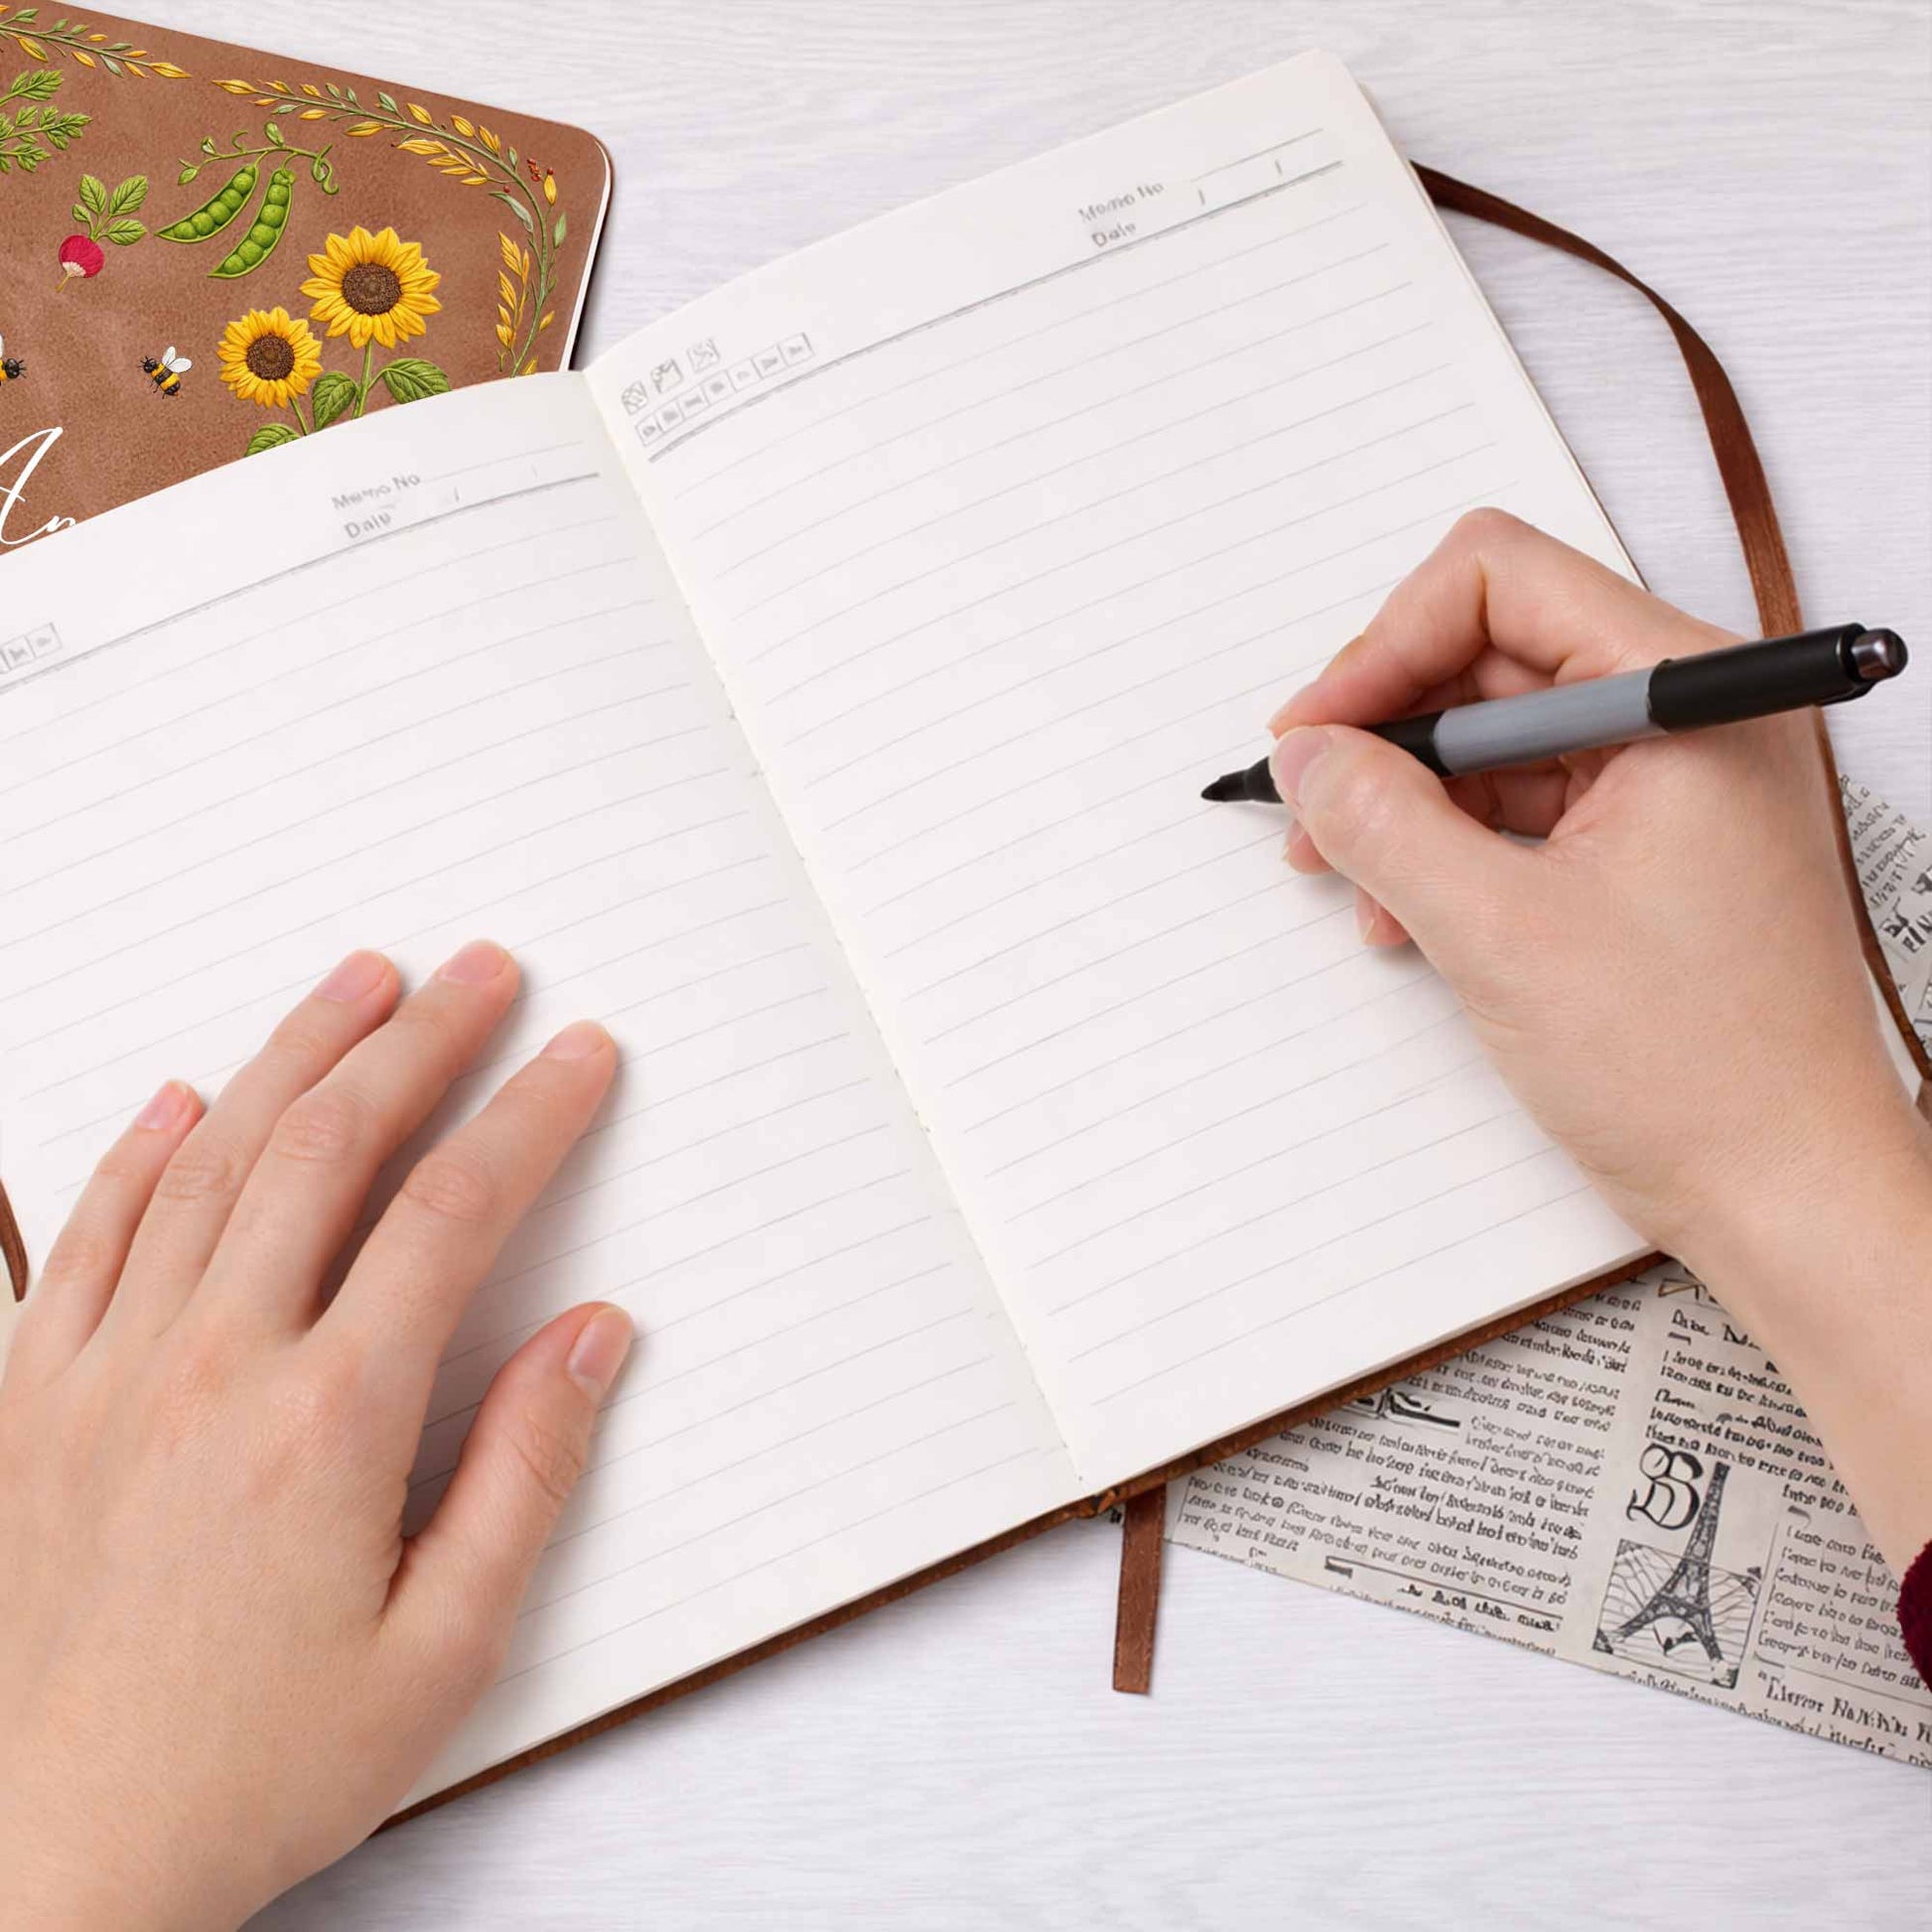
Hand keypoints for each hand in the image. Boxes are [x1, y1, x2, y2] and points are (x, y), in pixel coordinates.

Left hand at [0, 942, 630, 1930]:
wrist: (51, 1864)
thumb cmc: (251, 1771)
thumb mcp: (442, 1652)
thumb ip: (527, 1474)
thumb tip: (593, 1339)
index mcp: (327, 1422)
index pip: (453, 1212)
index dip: (529, 1113)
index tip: (579, 1056)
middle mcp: (211, 1368)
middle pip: (332, 1148)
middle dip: (422, 1040)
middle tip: (481, 975)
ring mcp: (106, 1374)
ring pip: (211, 1160)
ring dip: (297, 1053)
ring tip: (360, 983)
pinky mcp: (32, 1402)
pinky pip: (86, 1234)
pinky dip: (139, 1149)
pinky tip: (185, 1098)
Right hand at [1271, 510, 1931, 1567]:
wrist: (1787, 1195)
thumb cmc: (1696, 1071)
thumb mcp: (1500, 933)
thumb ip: (1384, 822)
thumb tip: (1307, 754)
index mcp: (1688, 697)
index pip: (1500, 582)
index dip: (1385, 646)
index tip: (1316, 733)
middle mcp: (1689, 718)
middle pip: (1491, 653)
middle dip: (1387, 728)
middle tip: (1314, 805)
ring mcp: (1671, 783)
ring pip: (1495, 736)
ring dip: (1409, 797)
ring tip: (1354, 878)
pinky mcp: (1648, 846)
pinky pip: (1522, 805)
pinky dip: (1450, 846)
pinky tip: (1407, 911)